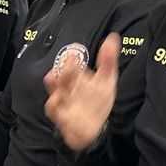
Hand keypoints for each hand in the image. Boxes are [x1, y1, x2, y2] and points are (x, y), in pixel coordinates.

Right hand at [44, 33, 120, 150]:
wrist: (94, 128)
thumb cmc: (98, 103)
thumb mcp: (107, 81)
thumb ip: (108, 60)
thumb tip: (113, 37)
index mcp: (78, 77)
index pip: (72, 65)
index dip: (71, 59)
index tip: (72, 53)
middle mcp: (68, 86)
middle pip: (62, 75)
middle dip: (64, 69)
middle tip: (69, 61)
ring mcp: (62, 100)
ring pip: (54, 88)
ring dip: (55, 82)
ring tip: (55, 76)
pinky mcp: (59, 115)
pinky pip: (52, 107)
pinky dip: (54, 102)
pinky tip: (58, 97)